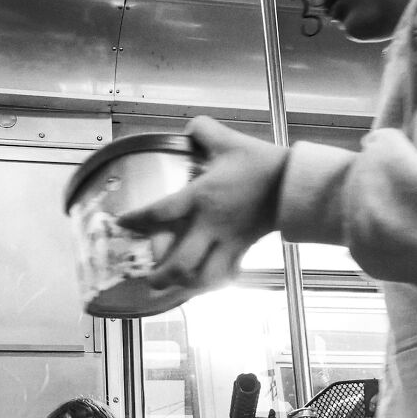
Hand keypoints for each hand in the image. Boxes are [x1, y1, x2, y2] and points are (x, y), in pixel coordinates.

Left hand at [118, 116, 288, 292]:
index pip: (160, 212)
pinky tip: (202, 285)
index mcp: (201, 197)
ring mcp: (228, 241)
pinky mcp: (243, 249)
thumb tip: (191, 127)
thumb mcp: (230, 142)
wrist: (294, 185)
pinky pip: (224, 274)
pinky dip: (212, 282)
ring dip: (186, 287)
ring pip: (204, 277)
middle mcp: (211, 225)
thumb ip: (204, 132)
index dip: (137, 221)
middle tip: (148, 280)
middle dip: (162, 276)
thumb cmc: (262, 164)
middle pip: (181, 262)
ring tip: (172, 290)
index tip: (122, 225)